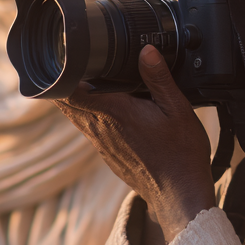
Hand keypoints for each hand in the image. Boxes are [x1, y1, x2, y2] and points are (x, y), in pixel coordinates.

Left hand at [55, 46, 215, 242]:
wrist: (179, 194)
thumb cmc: (182, 154)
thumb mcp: (178, 110)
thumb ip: (159, 78)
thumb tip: (146, 50)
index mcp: (115, 112)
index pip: (70, 90)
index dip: (63, 72)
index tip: (69, 56)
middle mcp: (101, 128)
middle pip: (66, 101)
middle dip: (67, 80)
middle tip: (78, 62)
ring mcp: (101, 143)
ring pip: (75, 115)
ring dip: (77, 97)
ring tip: (90, 80)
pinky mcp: (106, 153)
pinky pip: (89, 128)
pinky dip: (90, 114)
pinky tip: (108, 107)